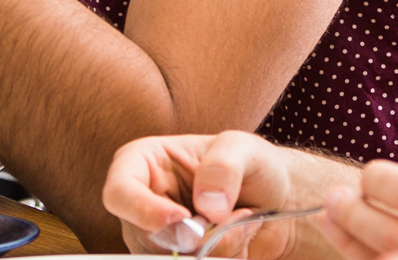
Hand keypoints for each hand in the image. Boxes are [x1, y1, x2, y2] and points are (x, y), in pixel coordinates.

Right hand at [103, 132, 315, 259]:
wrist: (279, 201)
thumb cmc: (253, 165)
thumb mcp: (244, 148)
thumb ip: (224, 166)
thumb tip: (207, 206)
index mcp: (143, 164)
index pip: (119, 192)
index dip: (143, 210)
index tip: (182, 217)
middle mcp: (144, 204)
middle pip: (144, 238)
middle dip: (192, 237)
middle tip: (230, 217)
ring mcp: (160, 237)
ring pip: (169, 259)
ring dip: (214, 248)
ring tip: (242, 221)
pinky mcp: (179, 258)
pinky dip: (223, 258)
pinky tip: (239, 239)